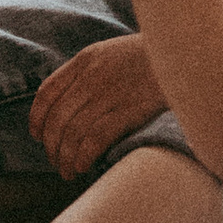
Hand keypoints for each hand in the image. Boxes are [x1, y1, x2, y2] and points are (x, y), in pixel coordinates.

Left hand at [27, 31, 164, 176]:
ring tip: (68, 171)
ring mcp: (110, 94)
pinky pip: (95, 138)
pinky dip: (83, 156)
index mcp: (85, 60)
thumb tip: (72, 103)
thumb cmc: (152, 56)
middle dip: (52, 146)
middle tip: (56, 161)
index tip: (37, 136)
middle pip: (56, 118)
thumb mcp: (113, 52)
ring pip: (72, 132)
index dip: (37, 118)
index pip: (47, 92)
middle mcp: (92, 77)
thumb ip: (90, 72)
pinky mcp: (130, 111)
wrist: (186, 51)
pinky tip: (83, 166)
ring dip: (65, 157)